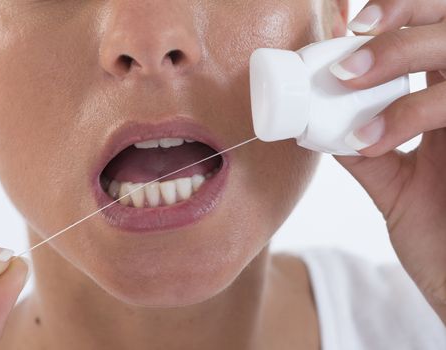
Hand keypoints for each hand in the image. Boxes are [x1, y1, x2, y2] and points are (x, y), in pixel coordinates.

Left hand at [331, 0, 445, 323]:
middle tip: (351, 37)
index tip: (346, 20)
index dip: (399, 14)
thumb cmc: (441, 241)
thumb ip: (366, 152)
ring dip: (401, 54)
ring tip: (348, 77)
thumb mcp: (396, 189)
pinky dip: (411, 113)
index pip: (433, 36)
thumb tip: (317, 127)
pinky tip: (371, 141)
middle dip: (405, 15)